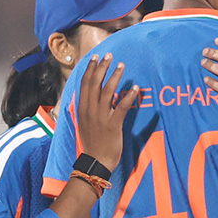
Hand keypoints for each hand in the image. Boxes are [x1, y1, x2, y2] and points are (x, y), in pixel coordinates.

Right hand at [74, 53, 137, 167]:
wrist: (96, 162)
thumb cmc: (92, 143)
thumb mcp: (84, 123)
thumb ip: (87, 109)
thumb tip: (90, 97)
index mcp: (82, 109)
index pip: (85, 83)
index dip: (90, 69)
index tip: (96, 57)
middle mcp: (90, 110)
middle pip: (95, 83)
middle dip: (102, 67)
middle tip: (110, 56)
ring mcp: (101, 117)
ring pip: (107, 91)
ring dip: (115, 76)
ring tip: (121, 66)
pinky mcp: (113, 125)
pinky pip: (121, 107)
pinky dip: (128, 96)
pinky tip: (135, 87)